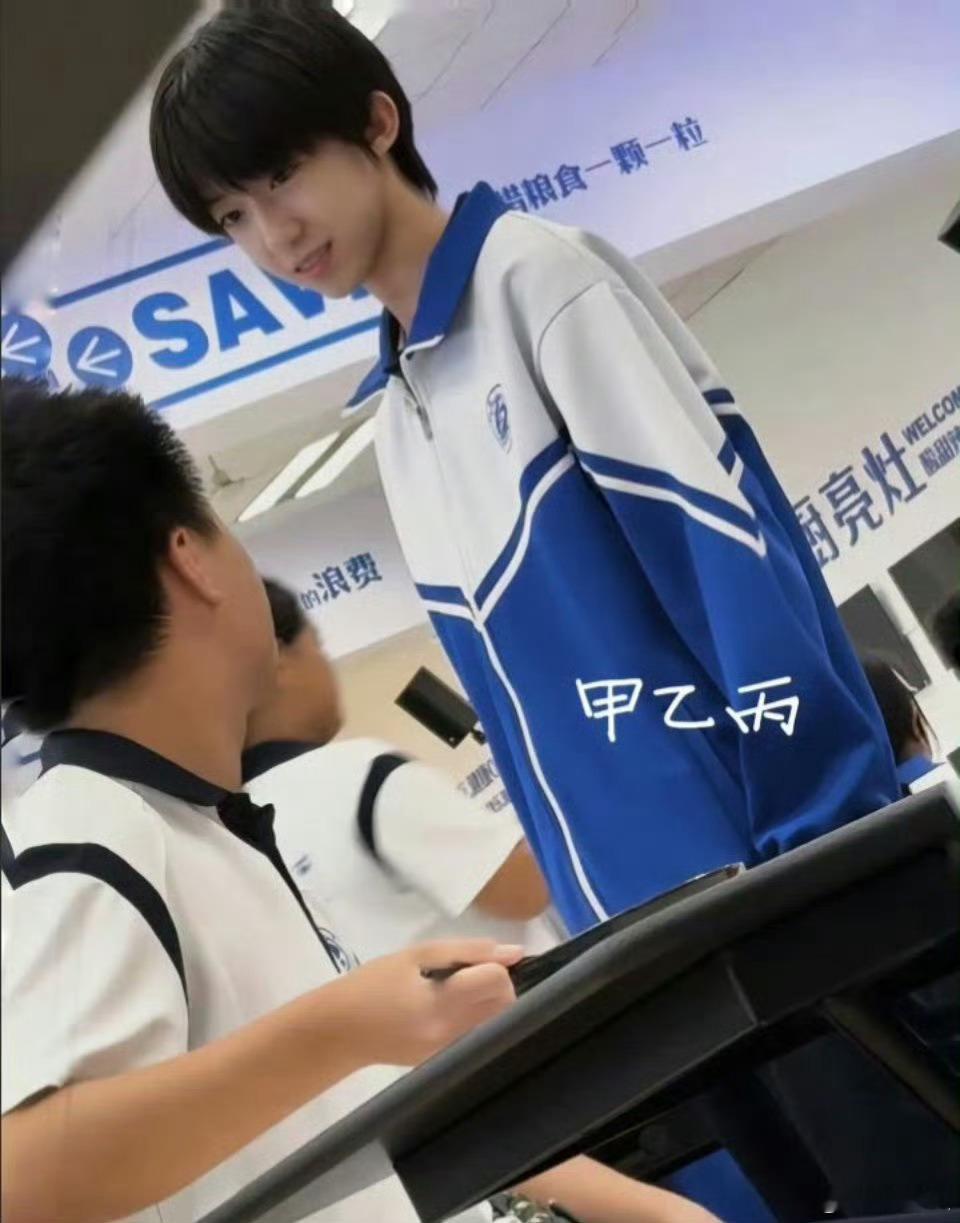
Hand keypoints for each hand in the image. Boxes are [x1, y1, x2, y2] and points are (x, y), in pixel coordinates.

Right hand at [338, 938, 521, 1066]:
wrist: (338, 1032)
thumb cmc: (370, 985)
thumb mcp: (414, 955)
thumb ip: (465, 950)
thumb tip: (513, 951)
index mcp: (441, 1005)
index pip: (497, 982)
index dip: (495, 963)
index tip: (476, 957)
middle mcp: (451, 1034)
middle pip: (506, 1006)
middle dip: (499, 982)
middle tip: (472, 970)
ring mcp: (450, 1052)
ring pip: (497, 1023)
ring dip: (491, 1000)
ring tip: (462, 987)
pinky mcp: (446, 1060)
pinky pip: (478, 1034)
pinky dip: (477, 1016)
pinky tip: (451, 1005)